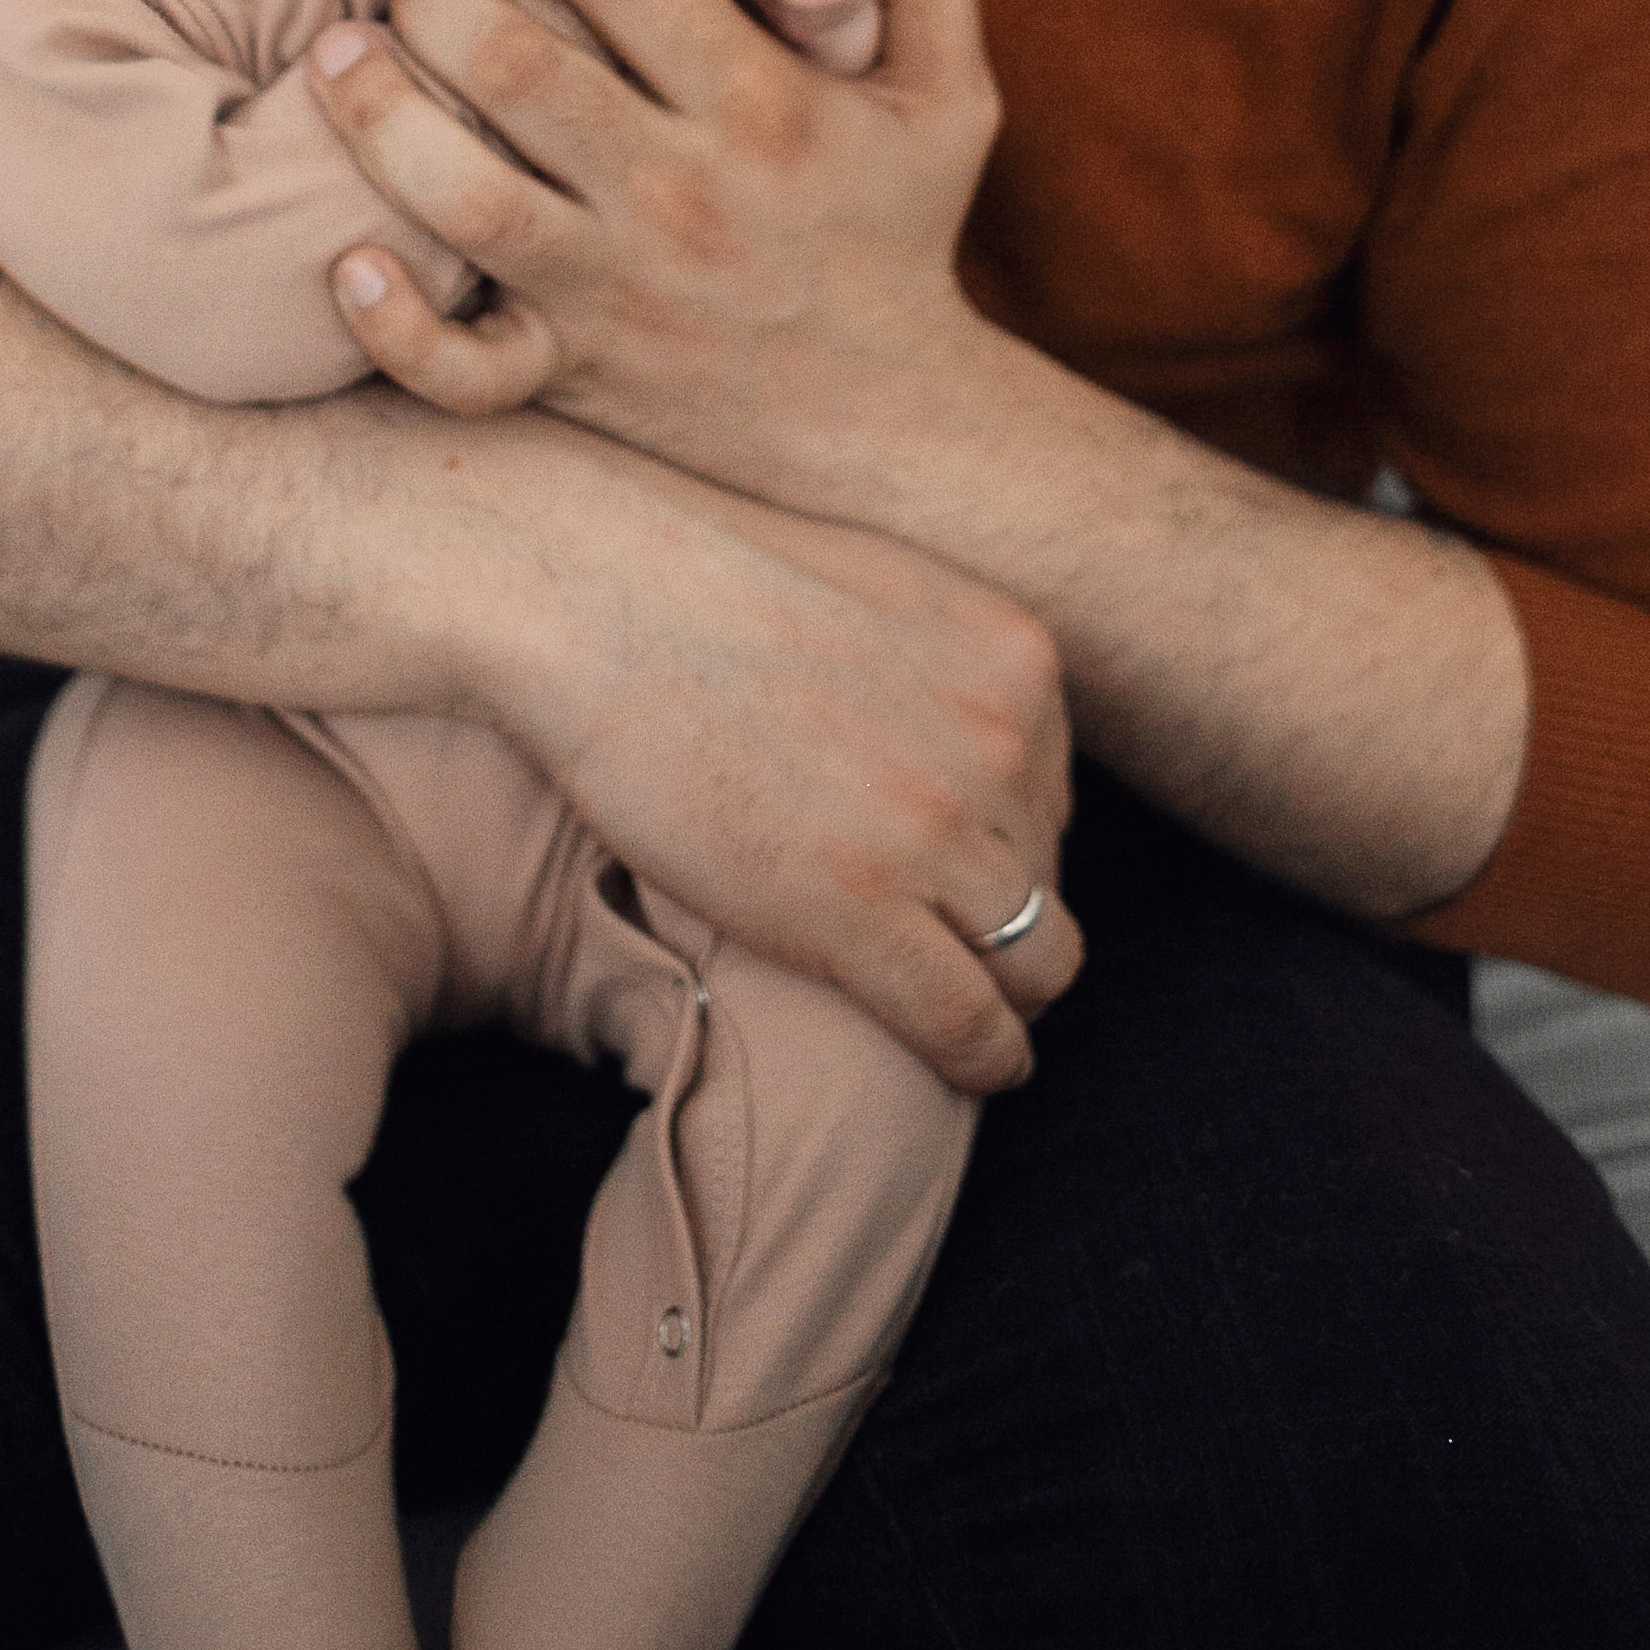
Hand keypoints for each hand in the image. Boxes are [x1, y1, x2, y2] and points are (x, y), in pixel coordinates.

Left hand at [310, 0, 1001, 513]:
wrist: (892, 417)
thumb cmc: (902, 227)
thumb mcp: (950, 89)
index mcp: (762, 104)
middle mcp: (680, 193)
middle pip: (518, 63)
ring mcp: (615, 289)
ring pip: (463, 195)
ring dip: (378, 114)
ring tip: (342, 59)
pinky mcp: (571, 372)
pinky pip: (459, 368)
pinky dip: (392, 326)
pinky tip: (353, 263)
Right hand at [474, 441, 1081, 1091]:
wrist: (597, 596)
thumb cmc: (700, 581)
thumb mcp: (877, 587)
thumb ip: (939, 660)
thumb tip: (955, 727)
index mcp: (1012, 660)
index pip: (1052, 794)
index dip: (1000, 842)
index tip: (946, 867)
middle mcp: (1003, 742)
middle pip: (1048, 876)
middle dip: (999, 912)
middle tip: (932, 931)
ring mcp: (936, 830)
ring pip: (1038, 962)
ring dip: (1004, 993)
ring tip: (964, 1012)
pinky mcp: (860, 909)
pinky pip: (969, 1022)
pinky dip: (985, 1060)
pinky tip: (973, 1068)